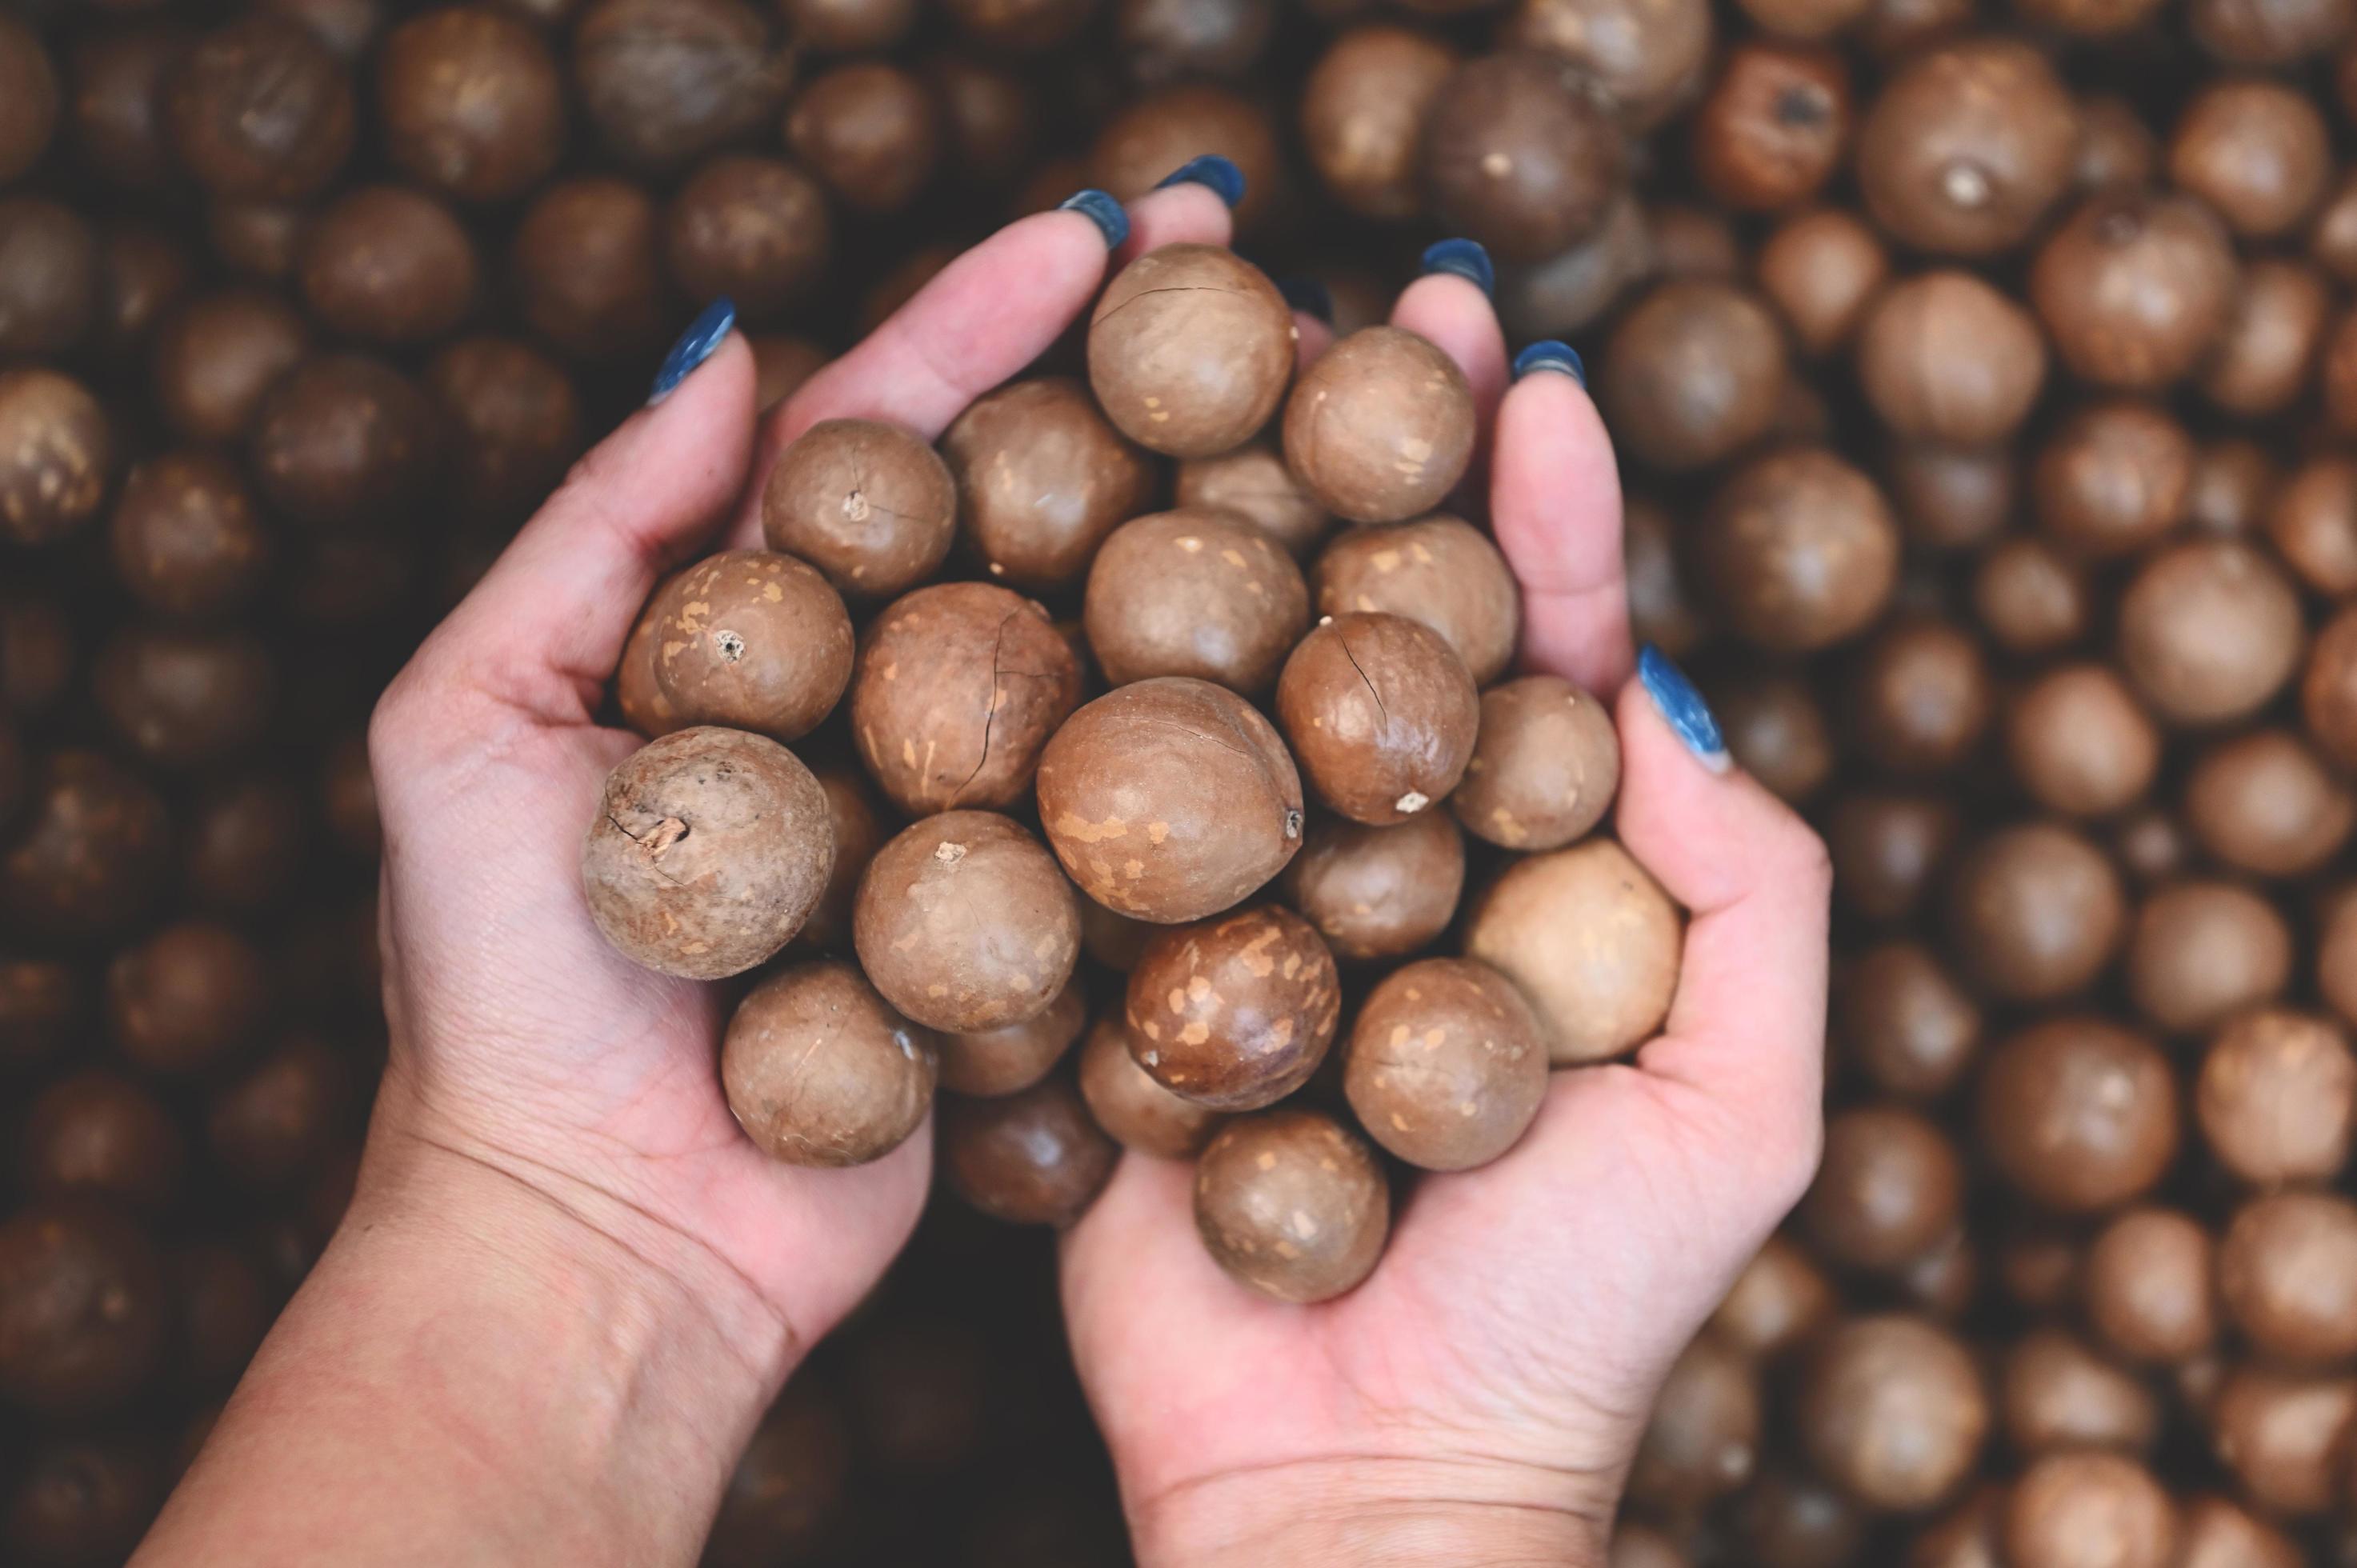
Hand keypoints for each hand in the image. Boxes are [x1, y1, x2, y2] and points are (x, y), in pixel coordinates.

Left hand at [139, 178, 1241, 1567]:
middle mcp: (880, 714)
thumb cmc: (505, 1000)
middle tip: (1262, 276)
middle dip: (1137, 389)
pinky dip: (1236, 738)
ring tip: (1338, 417)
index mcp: (754, 643)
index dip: (985, 325)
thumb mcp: (465, 729)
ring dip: (1217, 535)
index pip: (887, 446)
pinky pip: (1149, 821)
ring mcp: (975, 826)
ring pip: (1112, 654)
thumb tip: (732, 354)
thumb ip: (594, 539)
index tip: (1102, 230)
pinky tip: (1339, 642)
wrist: (602, 1249)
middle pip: (1027, 517)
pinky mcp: (1048, 941)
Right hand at [1060, 268, 1832, 1565]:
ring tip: (1214, 358)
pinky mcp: (1116, 966)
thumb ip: (1754, 889)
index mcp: (1539, 879)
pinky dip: (1084, 680)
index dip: (1544, 509)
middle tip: (1379, 297)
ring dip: (1229, 517)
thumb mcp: (1741, 1103)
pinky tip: (1059, 536)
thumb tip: (1661, 683)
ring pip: (1235, 686)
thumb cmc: (1577, 1312)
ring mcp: (1241, 906)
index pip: (1545, 657)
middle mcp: (1386, 866)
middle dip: (1384, 457)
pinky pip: (1103, 812)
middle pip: (1382, 628)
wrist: (1356, 1482)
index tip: (1522, 369)